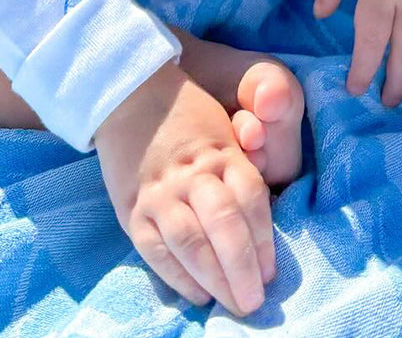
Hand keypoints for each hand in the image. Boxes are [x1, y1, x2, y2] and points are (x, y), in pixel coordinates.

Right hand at [93, 61, 276, 317]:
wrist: (130, 97)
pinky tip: (197, 294)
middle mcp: (192, 174)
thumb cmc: (187, 118)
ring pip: (190, 241)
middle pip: (224, 224)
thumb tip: (262, 228)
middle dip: (242, 268)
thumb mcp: (223, 132)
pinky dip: (178, 277)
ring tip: (231, 303)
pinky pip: (156, 249)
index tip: (271, 274)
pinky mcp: (132, 208)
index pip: (250, 199)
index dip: (264, 240)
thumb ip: (239, 172)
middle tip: (254, 302)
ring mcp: (160, 192)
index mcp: (221, 153)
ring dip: (214, 278)